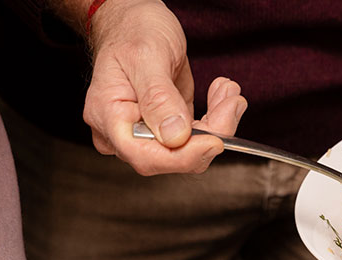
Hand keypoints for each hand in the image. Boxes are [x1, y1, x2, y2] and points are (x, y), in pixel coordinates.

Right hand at [82, 1, 246, 174]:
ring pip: (189, 149)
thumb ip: (158, 98)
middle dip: (209, 135)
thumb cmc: (132, 30)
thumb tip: (175, 136)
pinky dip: (215, 119)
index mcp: (108, 118)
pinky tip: (221, 95)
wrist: (135, 20)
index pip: (145, 155)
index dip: (183, 155)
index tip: (215, 141)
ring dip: (218, 124)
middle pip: (171, 157)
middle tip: (232, 103)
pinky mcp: (167, 128)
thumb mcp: (146, 56)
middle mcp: (124, 131)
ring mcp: (146, 132)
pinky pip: (196, 137)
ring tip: (229, 93)